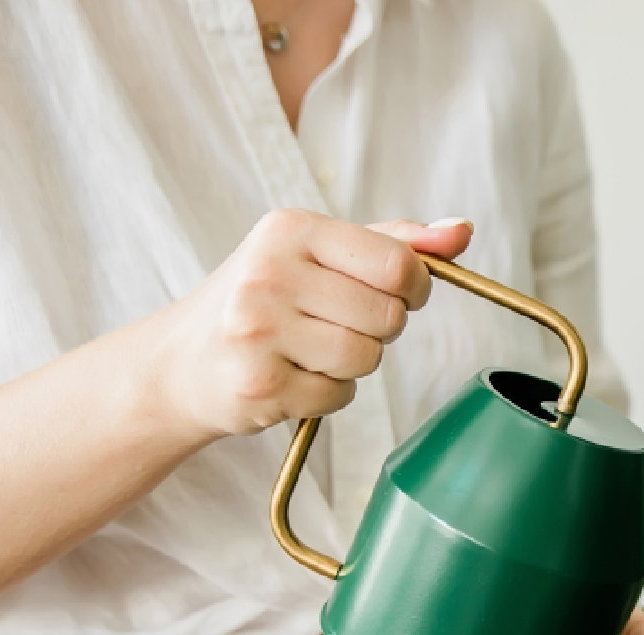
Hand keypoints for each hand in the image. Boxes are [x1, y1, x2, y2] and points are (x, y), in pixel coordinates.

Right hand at [143, 209, 473, 441]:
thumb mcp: (319, 254)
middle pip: (387, 316)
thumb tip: (462, 232)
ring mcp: (259, 332)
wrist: (182, 362)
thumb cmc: (265, 300)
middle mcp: (269, 274)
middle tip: (336, 323)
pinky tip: (292, 376)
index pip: (396, 264)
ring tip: (311, 350)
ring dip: (354, 364)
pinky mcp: (259, 386)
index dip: (415, 287)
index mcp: (290, 229)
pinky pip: (338, 396)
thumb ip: (394, 241)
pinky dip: (328, 394)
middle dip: (378, 328)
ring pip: (366, 358)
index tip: (400, 294)